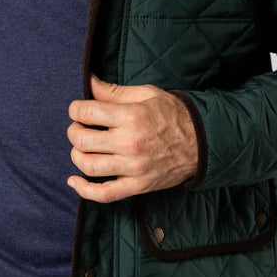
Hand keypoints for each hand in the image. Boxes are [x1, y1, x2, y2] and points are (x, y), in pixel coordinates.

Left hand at [66, 74, 197, 201]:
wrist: (202, 142)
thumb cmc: (172, 114)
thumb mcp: (146, 94)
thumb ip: (114, 91)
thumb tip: (89, 82)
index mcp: (131, 117)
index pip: (86, 113)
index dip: (75, 109)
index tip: (78, 110)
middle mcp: (130, 143)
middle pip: (82, 140)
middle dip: (73, 131)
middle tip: (79, 127)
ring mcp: (133, 168)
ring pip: (88, 166)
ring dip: (77, 155)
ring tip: (82, 147)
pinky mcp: (137, 186)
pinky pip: (104, 194)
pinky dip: (84, 190)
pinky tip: (74, 181)